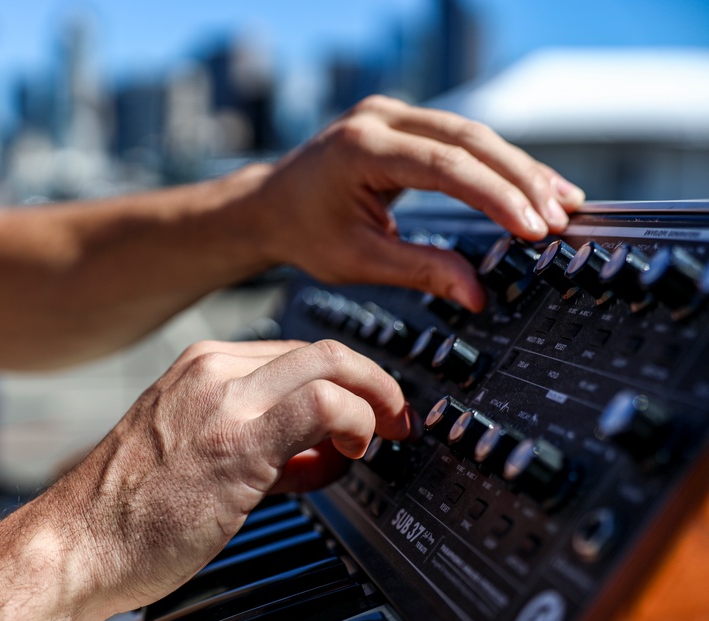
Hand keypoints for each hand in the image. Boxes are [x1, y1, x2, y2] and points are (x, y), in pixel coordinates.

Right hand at [39, 339, 415, 620]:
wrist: (75, 546)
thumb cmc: (127, 512)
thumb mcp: (194, 453)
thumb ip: (258, 442)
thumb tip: (315, 450)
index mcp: (200, 367)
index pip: (297, 353)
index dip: (345, 381)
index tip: (366, 411)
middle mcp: (212, 371)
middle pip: (322, 350)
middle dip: (373, 383)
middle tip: (396, 419)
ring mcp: (223, 401)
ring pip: (330, 364)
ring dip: (374, 399)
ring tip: (378, 440)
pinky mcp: (237, 442)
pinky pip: (321, 404)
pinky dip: (355, 420)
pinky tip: (350, 451)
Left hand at [255, 95, 585, 311]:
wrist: (270, 205)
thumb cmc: (305, 232)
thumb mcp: (358, 260)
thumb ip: (421, 270)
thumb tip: (477, 294)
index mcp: (361, 149)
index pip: (444, 166)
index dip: (495, 196)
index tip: (533, 227)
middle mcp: (379, 118)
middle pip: (468, 140)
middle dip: (520, 180)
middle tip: (561, 217)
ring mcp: (392, 113)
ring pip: (471, 134)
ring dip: (518, 170)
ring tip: (562, 202)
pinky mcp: (402, 122)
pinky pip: (459, 138)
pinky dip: (495, 164)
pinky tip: (529, 185)